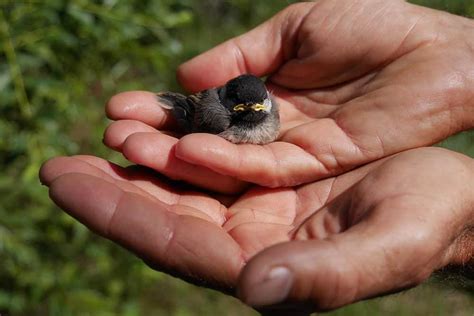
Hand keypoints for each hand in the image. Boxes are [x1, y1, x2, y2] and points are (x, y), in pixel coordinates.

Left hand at [39, 147, 473, 311]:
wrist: (448, 196)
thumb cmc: (428, 220)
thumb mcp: (390, 246)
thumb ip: (325, 277)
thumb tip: (256, 288)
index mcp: (267, 265)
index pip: (174, 244)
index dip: (117, 215)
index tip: (66, 183)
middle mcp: (250, 243)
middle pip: (162, 219)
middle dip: (109, 193)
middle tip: (59, 167)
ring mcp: (256, 212)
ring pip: (180, 191)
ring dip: (136, 167)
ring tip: (100, 138)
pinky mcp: (267, 183)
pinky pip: (208, 165)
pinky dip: (176, 147)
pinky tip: (154, 130)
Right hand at [105, 0, 473, 189]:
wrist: (435, 51)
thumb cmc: (372, 28)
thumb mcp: (295, 28)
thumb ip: (242, 56)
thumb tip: (186, 74)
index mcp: (261, 100)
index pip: (198, 114)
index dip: (160, 114)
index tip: (118, 111)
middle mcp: (268, 134)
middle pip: (203, 148)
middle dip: (154, 145)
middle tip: (108, 140)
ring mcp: (289, 154)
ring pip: (224, 165)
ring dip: (176, 159)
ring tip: (127, 149)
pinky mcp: (315, 166)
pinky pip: (263, 168)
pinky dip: (224, 162)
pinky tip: (185, 153)